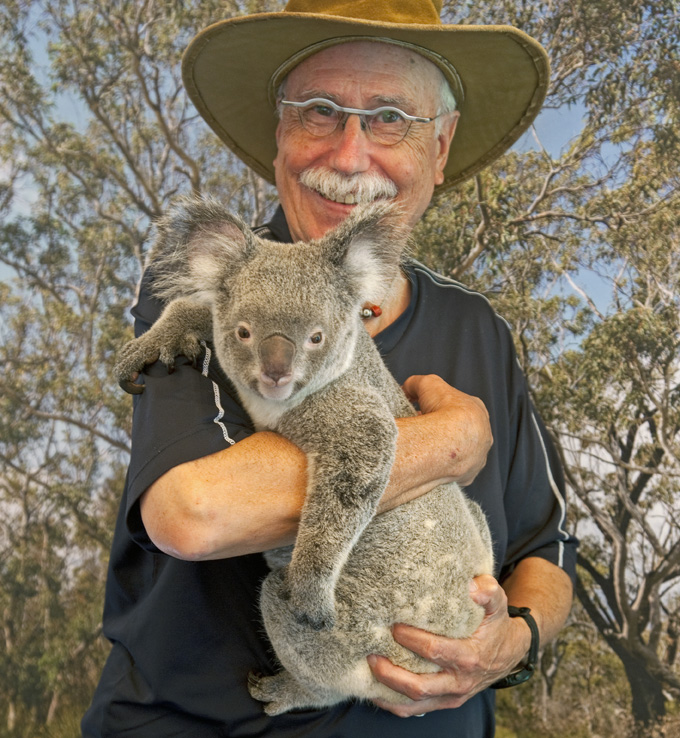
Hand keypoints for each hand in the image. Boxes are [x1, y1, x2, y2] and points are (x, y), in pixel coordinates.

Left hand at [367, 575, 531, 717]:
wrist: (510, 652)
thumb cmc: (497, 624)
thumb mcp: (498, 603)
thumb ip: (488, 591)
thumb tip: (471, 586)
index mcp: (469, 657)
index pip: (434, 651)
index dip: (411, 640)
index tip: (394, 627)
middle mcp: (459, 681)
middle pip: (419, 686)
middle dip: (391, 672)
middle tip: (371, 654)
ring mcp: (452, 695)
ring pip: (415, 703)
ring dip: (389, 690)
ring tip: (369, 671)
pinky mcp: (446, 701)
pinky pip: (417, 710)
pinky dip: (395, 704)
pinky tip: (377, 690)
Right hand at [401, 375, 491, 486]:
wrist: (451, 440)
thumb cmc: (443, 410)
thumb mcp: (426, 383)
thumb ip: (416, 383)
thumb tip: (406, 388)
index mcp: (477, 410)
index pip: (458, 409)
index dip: (439, 409)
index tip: (423, 412)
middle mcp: (484, 434)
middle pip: (461, 432)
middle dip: (443, 431)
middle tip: (423, 431)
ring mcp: (479, 456)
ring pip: (460, 453)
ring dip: (444, 451)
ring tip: (423, 450)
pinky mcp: (470, 475)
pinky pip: (456, 473)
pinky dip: (443, 469)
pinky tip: (429, 467)